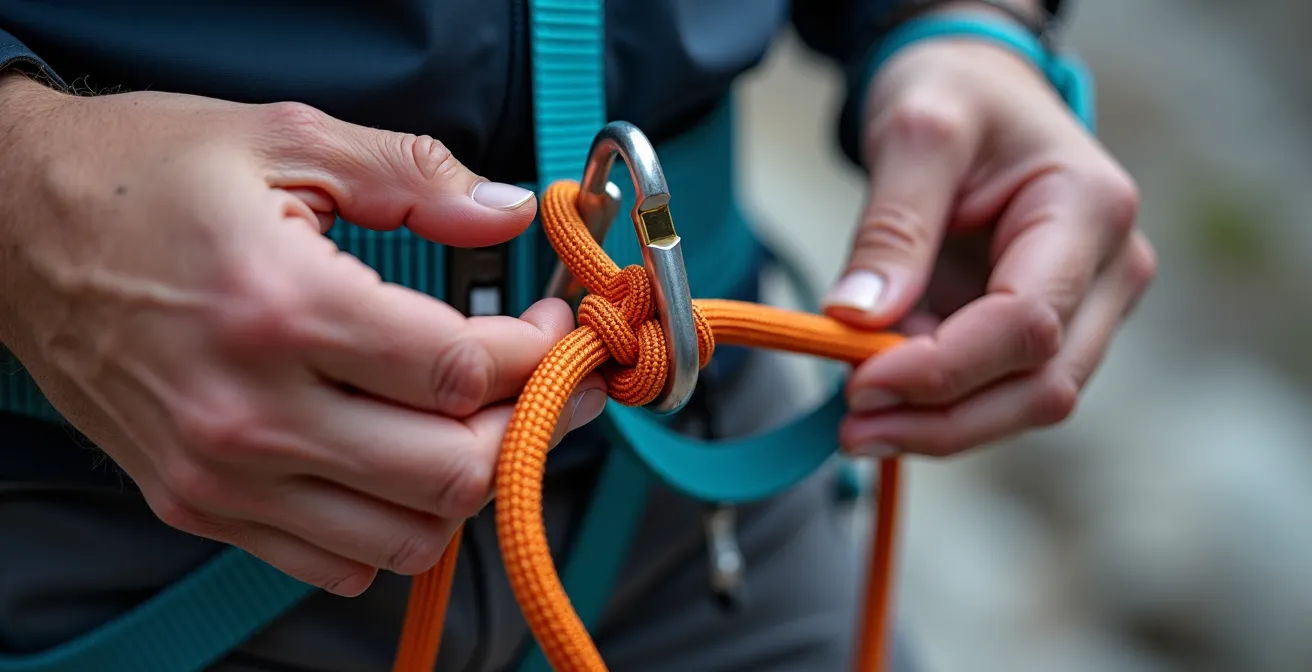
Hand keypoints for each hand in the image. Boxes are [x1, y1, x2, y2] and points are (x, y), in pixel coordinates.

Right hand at [0, 74, 606, 594]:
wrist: (11, 231)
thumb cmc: (144, 176)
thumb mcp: (286, 139)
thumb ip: (414, 176)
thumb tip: (509, 214)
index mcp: (282, 306)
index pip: (462, 371)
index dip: (538, 354)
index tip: (554, 326)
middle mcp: (252, 410)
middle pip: (450, 472)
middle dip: (524, 427)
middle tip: (542, 383)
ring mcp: (221, 472)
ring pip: (405, 536)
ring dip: (464, 484)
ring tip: (473, 422)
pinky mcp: (197, 505)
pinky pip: (335, 562)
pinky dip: (390, 525)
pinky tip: (395, 461)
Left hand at [822, 36, 1155, 457]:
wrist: (978, 88)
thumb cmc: (954, 95)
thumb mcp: (915, 133)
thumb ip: (892, 227)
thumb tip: (858, 319)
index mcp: (1091, 210)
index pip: (1027, 323)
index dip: (943, 370)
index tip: (859, 384)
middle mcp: (1111, 271)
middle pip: (1041, 386)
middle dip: (941, 420)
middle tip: (850, 430)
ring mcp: (1089, 307)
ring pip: (1026, 403)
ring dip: (938, 425)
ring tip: (855, 423)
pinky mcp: (1051, 330)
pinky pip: (1002, 390)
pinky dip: (939, 405)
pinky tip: (881, 398)